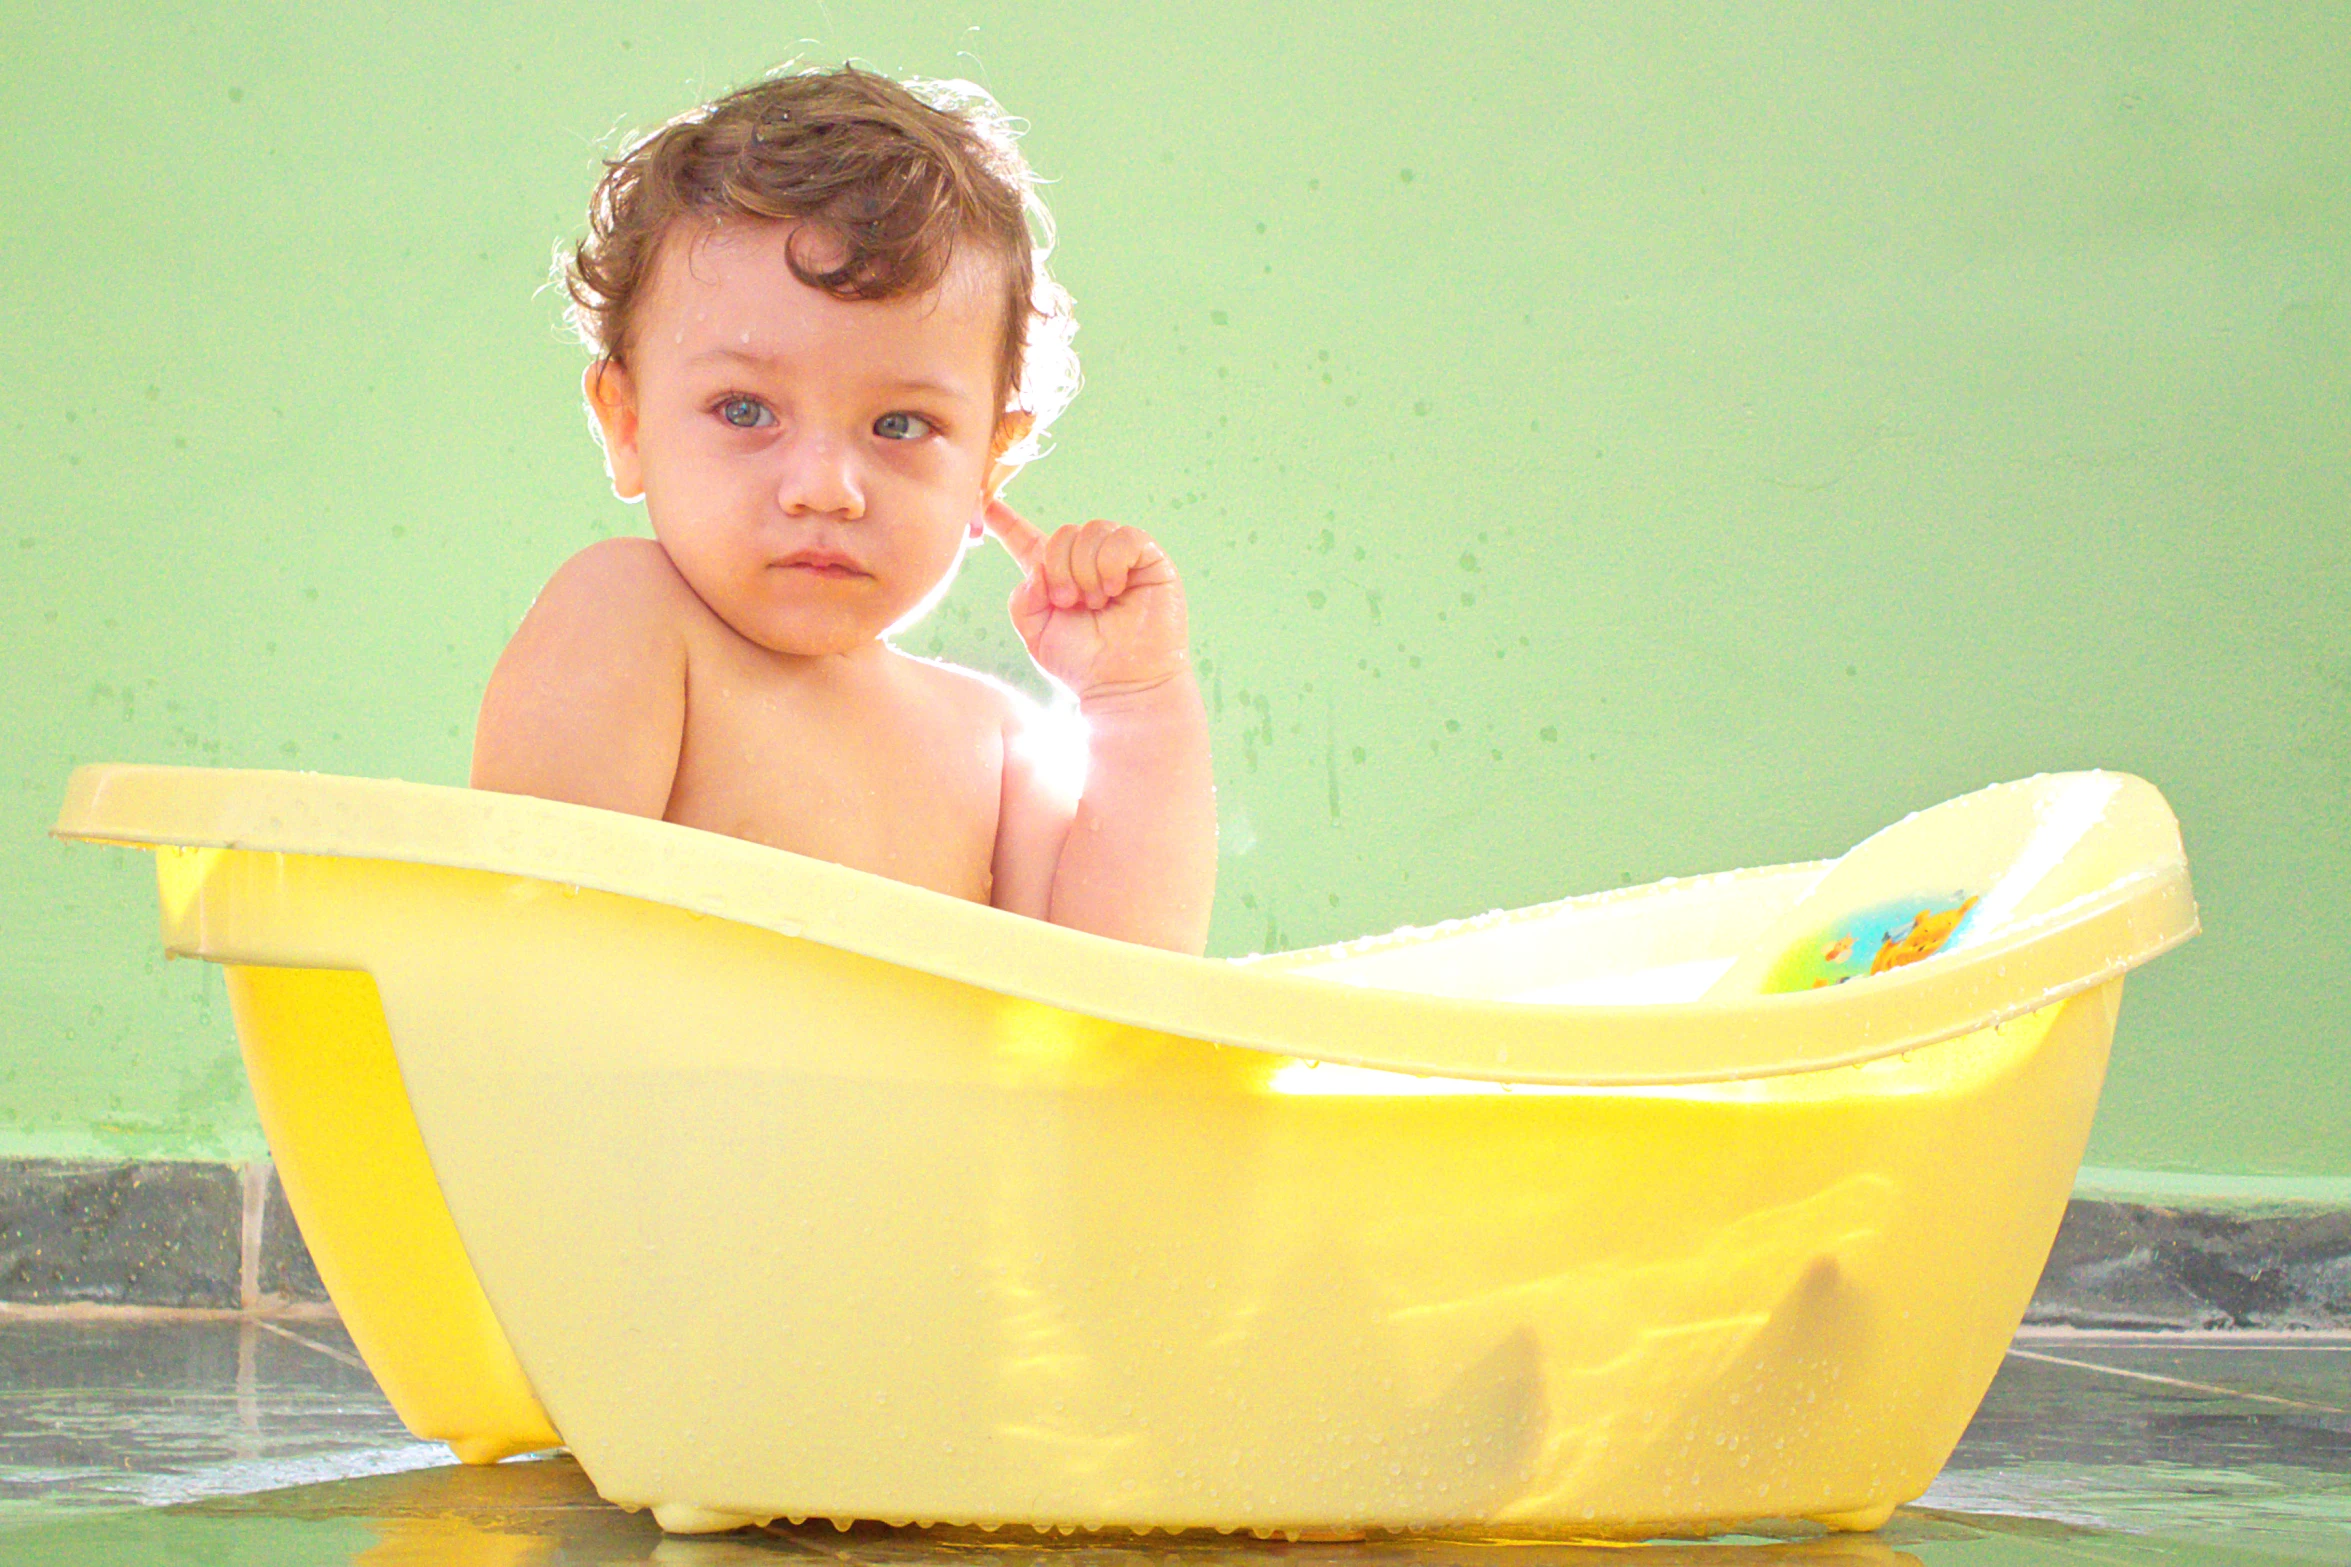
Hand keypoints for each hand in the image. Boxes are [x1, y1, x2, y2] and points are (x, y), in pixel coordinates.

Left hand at [983, 500, 1190, 697]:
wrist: (1123, 684)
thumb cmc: (1082, 664)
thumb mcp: (1035, 634)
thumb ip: (1022, 598)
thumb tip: (1039, 566)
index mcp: (1056, 577)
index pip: (1028, 540)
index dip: (1006, 520)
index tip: (985, 501)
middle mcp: (1088, 563)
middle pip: (1063, 533)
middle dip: (1060, 569)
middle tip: (1070, 603)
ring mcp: (1120, 560)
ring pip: (1092, 531)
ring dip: (1086, 571)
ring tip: (1096, 604)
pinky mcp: (1150, 560)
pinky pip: (1125, 538)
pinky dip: (1112, 564)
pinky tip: (1114, 591)